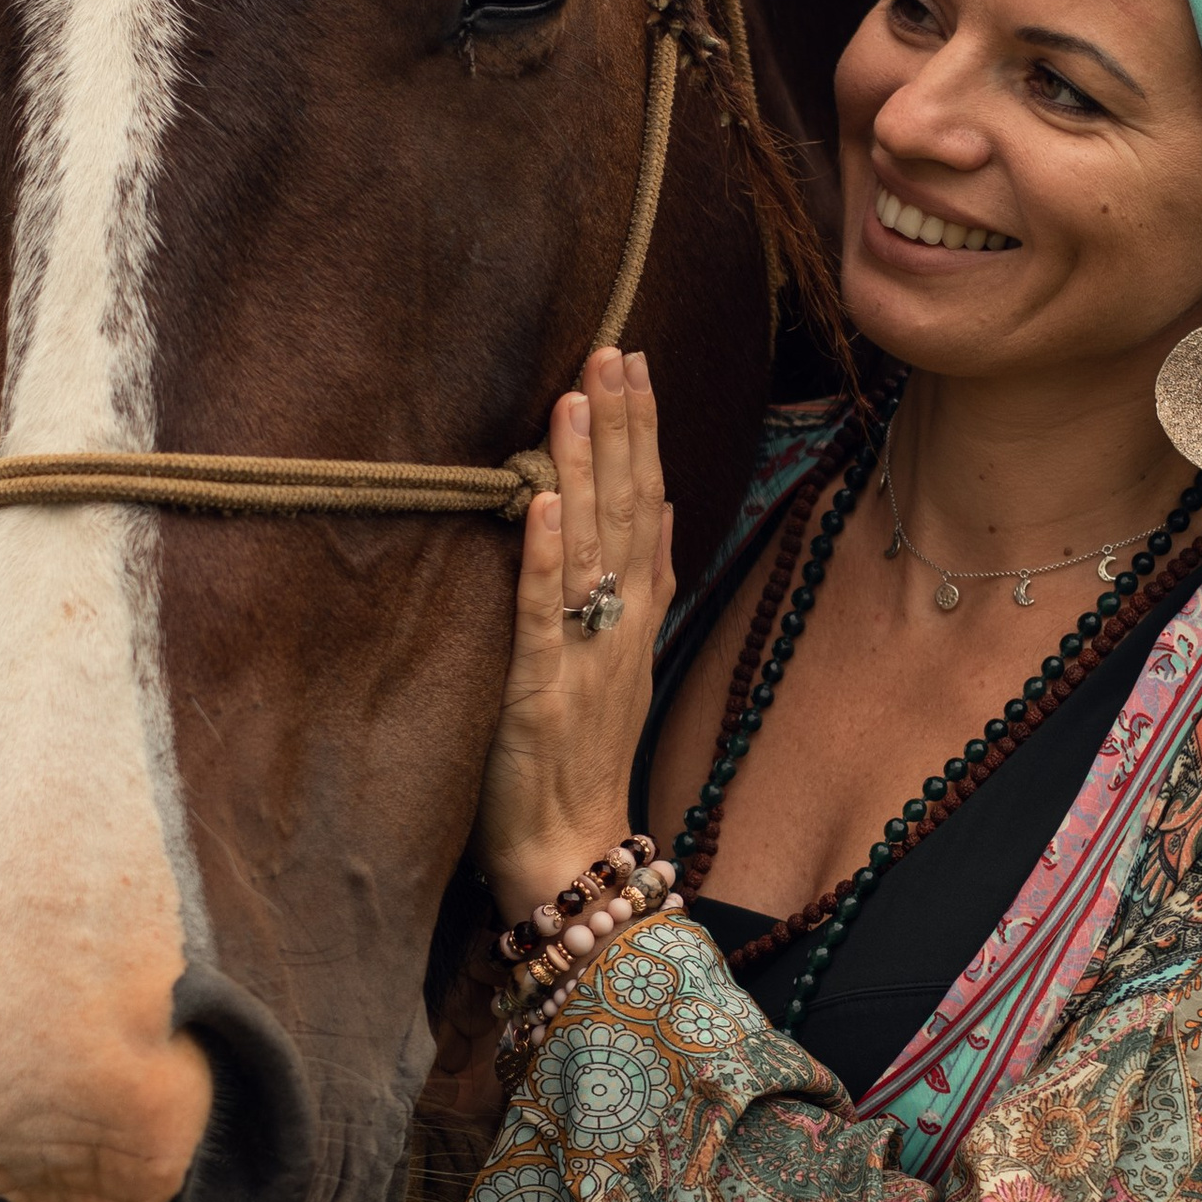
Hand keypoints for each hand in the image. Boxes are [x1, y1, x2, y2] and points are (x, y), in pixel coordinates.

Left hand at [474, 347, 675, 925]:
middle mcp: (620, 627)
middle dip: (619, 426)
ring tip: (575, 397)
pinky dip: (545, 559)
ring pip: (591, 548)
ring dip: (583, 469)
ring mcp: (584, 657)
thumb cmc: (582, 760)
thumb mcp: (626, 662)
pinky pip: (543, 617)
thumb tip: (662, 509)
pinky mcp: (538, 693)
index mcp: (637, 616)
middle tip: (610, 348)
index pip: (647, 502)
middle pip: (629, 508)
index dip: (642, 431)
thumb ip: (646, 587)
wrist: (573, 853)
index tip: (633, 360)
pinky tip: (540, 504)